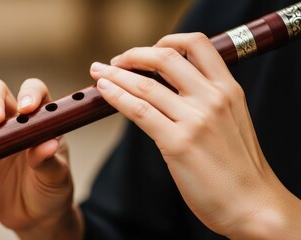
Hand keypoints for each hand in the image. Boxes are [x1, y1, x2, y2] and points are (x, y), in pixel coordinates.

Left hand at [89, 33, 299, 238]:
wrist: (252, 204)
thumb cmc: (237, 165)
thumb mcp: (230, 119)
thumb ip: (204, 98)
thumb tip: (166, 85)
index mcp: (228, 88)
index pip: (196, 44)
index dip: (165, 40)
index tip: (145, 52)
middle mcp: (213, 98)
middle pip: (165, 57)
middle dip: (132, 55)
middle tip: (114, 62)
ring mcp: (196, 120)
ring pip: (145, 85)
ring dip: (115, 75)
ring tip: (98, 73)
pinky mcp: (179, 143)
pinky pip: (139, 111)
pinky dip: (117, 97)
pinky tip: (104, 92)